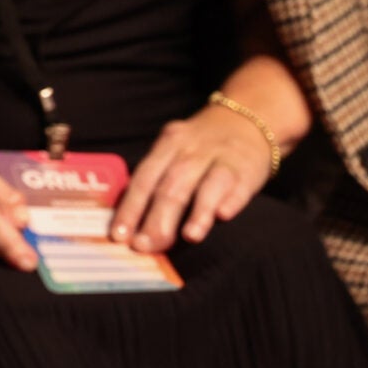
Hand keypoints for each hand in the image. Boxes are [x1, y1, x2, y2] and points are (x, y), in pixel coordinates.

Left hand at [112, 107, 272, 250]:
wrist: (249, 121)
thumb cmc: (203, 147)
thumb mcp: (175, 151)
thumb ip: (157, 180)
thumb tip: (133, 224)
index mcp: (167, 145)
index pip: (144, 178)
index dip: (130, 208)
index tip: (119, 236)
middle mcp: (192, 149)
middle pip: (172, 185)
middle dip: (156, 218)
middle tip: (145, 246)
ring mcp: (221, 157)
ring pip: (207, 183)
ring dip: (197, 212)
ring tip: (189, 237)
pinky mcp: (248, 168)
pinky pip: (239, 184)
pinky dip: (231, 199)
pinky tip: (224, 216)